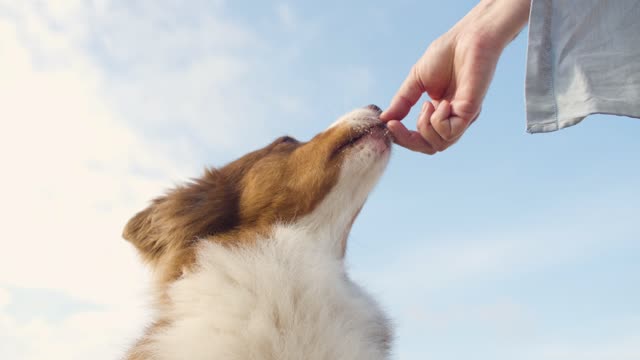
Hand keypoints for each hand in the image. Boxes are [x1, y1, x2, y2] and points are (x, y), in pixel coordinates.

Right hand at [381, 0, 530, 153]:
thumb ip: (402, 102)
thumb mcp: (416, 81)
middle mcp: (452, 118)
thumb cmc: (446, 54)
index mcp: (439, 112)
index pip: (420, 138)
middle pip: (428, 147)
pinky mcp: (471, 112)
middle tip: (396, 123)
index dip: (402, 137)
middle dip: (408, 140)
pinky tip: (440, 102)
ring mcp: (462, 117)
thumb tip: (384, 120)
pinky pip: (449, 132)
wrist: (467, 38)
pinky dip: (438, 121)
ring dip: (424, 127)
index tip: (389, 125)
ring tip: (426, 103)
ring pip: (439, 144)